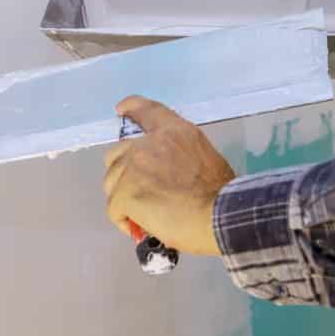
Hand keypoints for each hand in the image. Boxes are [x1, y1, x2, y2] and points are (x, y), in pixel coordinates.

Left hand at [103, 96, 235, 255]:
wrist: (220, 216)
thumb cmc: (222, 195)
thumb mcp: (206, 159)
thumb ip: (179, 157)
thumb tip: (166, 176)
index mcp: (175, 132)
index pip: (148, 111)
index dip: (132, 108)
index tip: (121, 110)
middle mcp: (149, 144)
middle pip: (118, 153)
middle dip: (122, 172)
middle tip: (138, 192)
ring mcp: (134, 166)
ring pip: (112, 182)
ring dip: (123, 197)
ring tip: (143, 215)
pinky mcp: (125, 191)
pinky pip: (114, 208)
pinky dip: (123, 219)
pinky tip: (138, 228)